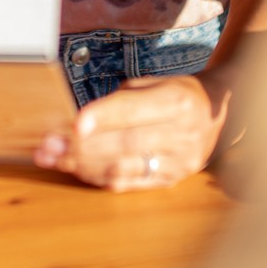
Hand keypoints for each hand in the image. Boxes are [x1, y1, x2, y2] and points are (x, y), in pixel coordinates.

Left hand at [34, 75, 224, 190]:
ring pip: (124, 167)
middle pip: (125, 143)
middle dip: (81, 146)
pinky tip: (77, 170)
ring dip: (83, 165)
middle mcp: (182, 134)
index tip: (74, 124)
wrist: (218, 117)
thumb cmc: (178, 94)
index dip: (103, 117)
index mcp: (178, 101)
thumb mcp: (156, 83)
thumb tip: (79, 119)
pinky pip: (130, 184)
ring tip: (53, 159)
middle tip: (47, 146)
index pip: (134, 110)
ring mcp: (179, 162)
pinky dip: (99, 178)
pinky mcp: (172, 181)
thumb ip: (122, 99)